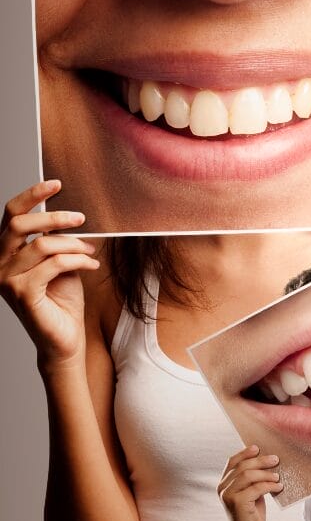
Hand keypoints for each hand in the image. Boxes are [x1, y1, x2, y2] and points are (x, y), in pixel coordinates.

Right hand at [0, 180, 99, 370]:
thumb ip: (56, 239)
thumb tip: (71, 214)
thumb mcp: (60, 260)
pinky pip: (54, 264)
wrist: (64, 337)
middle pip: (20, 225)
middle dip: (55, 217)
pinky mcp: (22, 294)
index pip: (11, 214)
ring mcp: (6, 280)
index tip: (57, 183)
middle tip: (82, 219)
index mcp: (5, 252)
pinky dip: (78, 261)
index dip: (32, 195)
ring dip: (74, 244)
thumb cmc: (62, 299)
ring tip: (90, 252)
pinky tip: (91, 266)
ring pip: (43, 245)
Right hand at [217, 445, 282, 520]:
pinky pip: (256, 488)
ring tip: (277, 477)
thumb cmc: (253, 511)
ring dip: (266, 474)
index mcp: (223, 483)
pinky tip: (278, 487)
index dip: (244, 453)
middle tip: (276, 460)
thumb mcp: (251, 490)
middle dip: (261, 461)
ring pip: (248, 475)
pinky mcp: (237, 503)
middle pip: (242, 466)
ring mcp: (227, 496)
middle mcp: (222, 488)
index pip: (232, 462)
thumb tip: (266, 456)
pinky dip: (269, 485)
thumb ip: (252, 476)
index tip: (258, 448)